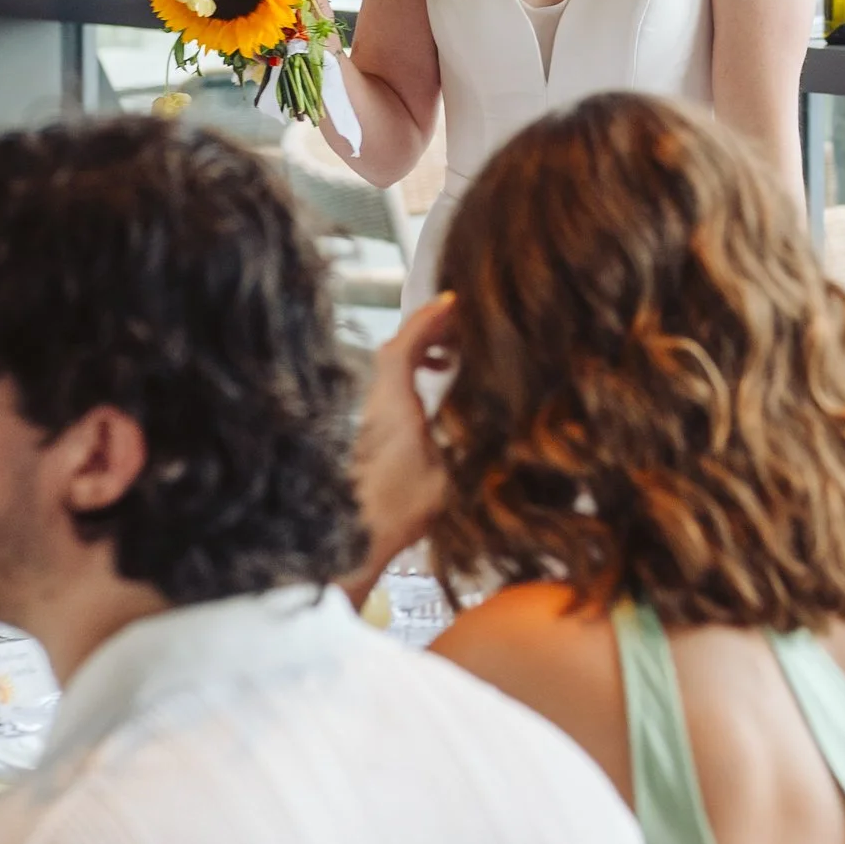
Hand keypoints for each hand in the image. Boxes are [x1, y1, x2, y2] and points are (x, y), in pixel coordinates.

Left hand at [351, 296, 454, 590]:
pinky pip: (387, 390)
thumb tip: (494, 431)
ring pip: (388, 370)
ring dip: (417, 355)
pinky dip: (408, 379)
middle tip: (457, 327)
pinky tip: (428, 397)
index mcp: (394, 403)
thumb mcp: (446, 475)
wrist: (350, 540)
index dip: (428, 320)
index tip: (452, 303)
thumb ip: (464, 445)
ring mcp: (369, 418)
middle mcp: (376, 403)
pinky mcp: (367, 435)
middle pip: (394, 350)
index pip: (405, 345)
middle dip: (425, 332)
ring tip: (448, 360)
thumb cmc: (396, 510)